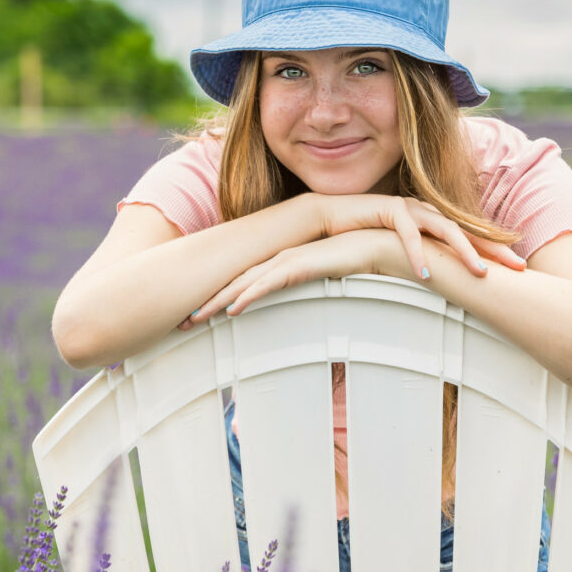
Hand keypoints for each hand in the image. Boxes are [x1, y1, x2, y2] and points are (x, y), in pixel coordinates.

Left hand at [180, 229, 390, 327]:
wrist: (387, 245)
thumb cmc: (364, 263)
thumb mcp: (330, 285)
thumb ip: (315, 296)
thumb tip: (309, 326)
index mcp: (286, 264)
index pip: (245, 283)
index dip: (220, 298)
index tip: (200, 315)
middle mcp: (282, 259)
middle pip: (236, 282)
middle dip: (207, 301)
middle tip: (183, 321)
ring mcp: (291, 260)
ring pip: (245, 284)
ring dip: (218, 302)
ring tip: (195, 320)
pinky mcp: (304, 264)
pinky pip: (271, 283)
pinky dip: (249, 296)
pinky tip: (232, 310)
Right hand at [313, 194, 525, 279]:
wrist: (331, 217)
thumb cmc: (366, 236)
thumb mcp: (401, 250)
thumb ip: (424, 258)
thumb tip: (445, 284)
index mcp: (433, 220)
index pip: (471, 235)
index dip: (496, 249)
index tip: (519, 267)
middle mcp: (427, 211)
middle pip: (468, 230)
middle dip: (494, 249)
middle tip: (518, 267)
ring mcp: (410, 208)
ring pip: (445, 230)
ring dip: (464, 252)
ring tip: (480, 274)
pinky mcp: (389, 209)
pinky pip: (407, 234)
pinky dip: (417, 254)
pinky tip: (426, 274)